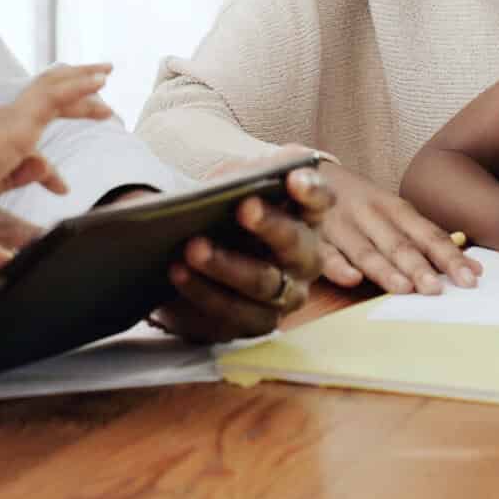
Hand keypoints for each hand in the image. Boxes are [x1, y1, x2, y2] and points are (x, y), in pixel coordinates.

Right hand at [0, 63, 108, 220]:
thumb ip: (16, 218)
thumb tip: (50, 217)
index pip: (30, 155)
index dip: (49, 174)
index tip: (62, 190)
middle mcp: (1, 128)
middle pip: (46, 104)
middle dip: (75, 99)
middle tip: (101, 97)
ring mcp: (8, 120)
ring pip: (52, 90)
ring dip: (80, 81)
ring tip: (105, 73)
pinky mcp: (16, 121)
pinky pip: (54, 96)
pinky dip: (78, 87)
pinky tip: (99, 83)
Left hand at [149, 159, 333, 342]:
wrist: (204, 254)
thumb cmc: (228, 211)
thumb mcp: (236, 183)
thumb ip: (244, 175)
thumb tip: (236, 178)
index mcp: (305, 215)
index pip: (320, 199)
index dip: (311, 190)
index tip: (294, 178)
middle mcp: (304, 259)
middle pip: (296, 244)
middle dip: (271, 225)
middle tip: (243, 207)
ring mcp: (284, 296)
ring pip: (264, 285)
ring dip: (227, 267)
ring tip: (191, 249)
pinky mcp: (253, 323)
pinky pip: (232, 315)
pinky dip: (201, 293)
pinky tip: (178, 274)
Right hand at [313, 159, 480, 293]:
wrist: (305, 173)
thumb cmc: (361, 203)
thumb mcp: (393, 212)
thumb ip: (426, 239)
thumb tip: (473, 268)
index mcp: (393, 207)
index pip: (426, 234)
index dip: (449, 256)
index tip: (470, 278)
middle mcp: (369, 215)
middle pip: (397, 243)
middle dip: (418, 266)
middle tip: (437, 289)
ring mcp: (340, 225)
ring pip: (364, 250)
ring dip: (384, 269)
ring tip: (404, 289)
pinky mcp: (313, 237)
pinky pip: (325, 254)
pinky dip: (338, 266)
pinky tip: (352, 279)